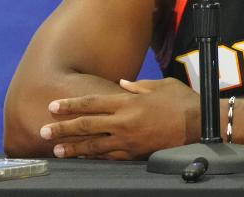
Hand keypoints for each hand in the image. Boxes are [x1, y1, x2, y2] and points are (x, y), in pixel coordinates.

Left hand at [39, 77, 199, 159]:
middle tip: (44, 129)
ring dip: (73, 147)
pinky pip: (110, 157)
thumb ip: (137, 86)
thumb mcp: (159, 85)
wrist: (200, 125)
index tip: (53, 106)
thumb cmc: (181, 101)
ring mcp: (129, 140)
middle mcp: (124, 122)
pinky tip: (83, 158)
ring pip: (94, 145)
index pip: (92, 102)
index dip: (71, 105)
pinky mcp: (136, 154)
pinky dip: (94, 157)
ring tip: (56, 149)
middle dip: (63, 127)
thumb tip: (121, 85)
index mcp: (127, 102)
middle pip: (86, 125)